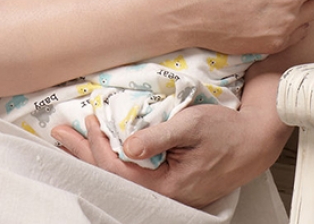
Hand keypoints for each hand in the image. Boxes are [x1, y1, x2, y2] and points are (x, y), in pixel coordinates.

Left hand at [52, 104, 287, 208]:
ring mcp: (166, 189)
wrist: (254, 140)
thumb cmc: (226, 130)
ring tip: (70, 139)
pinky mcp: (168, 180)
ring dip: (93, 155)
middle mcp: (164, 194)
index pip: (119, 170)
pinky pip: (132, 171)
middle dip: (84, 153)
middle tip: (59, 132)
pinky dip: (112, 156)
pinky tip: (101, 144)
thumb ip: (158, 137)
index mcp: (168, 186)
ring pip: (120, 175)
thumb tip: (127, 146)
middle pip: (113, 177)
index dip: (98, 146)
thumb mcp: (192, 125)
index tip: (89, 119)